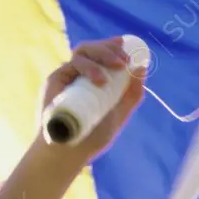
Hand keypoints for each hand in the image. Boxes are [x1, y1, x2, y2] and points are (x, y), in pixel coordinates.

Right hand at [38, 37, 146, 161]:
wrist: (69, 153)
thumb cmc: (92, 137)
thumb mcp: (119, 114)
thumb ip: (131, 94)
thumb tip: (142, 68)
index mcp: (93, 80)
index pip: (101, 55)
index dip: (113, 46)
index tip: (127, 45)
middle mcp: (79, 75)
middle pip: (92, 48)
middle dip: (111, 49)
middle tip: (126, 59)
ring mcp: (68, 76)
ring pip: (83, 51)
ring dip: (103, 54)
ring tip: (118, 66)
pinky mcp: (56, 80)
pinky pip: (73, 64)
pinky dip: (89, 68)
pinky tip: (101, 81)